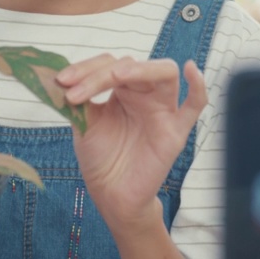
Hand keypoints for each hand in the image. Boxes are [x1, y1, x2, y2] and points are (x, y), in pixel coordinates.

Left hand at [57, 55, 207, 231]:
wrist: (111, 194)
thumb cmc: (101, 158)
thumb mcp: (84, 124)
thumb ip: (79, 99)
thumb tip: (61, 78)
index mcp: (122, 89)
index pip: (108, 64)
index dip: (84, 69)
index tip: (61, 82)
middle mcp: (144, 94)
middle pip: (131, 65)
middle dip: (101, 73)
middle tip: (77, 89)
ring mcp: (163, 110)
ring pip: (165, 73)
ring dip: (141, 68)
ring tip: (116, 75)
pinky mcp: (176, 131)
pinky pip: (195, 105)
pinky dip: (198, 86)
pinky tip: (191, 70)